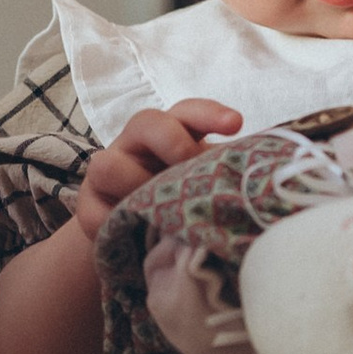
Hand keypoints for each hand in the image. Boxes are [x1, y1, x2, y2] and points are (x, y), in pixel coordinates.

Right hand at [74, 97, 242, 240]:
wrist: (138, 241)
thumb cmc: (182, 204)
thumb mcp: (205, 185)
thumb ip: (225, 177)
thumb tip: (265, 187)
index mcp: (174, 135)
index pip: (188, 112)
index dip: (209, 114)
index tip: (236, 123)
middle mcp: (138, 146)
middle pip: (146, 121)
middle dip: (172, 141)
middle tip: (189, 166)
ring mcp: (109, 173)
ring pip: (106, 164)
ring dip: (133, 185)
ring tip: (157, 209)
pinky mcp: (88, 206)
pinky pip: (93, 212)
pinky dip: (111, 223)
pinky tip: (131, 233)